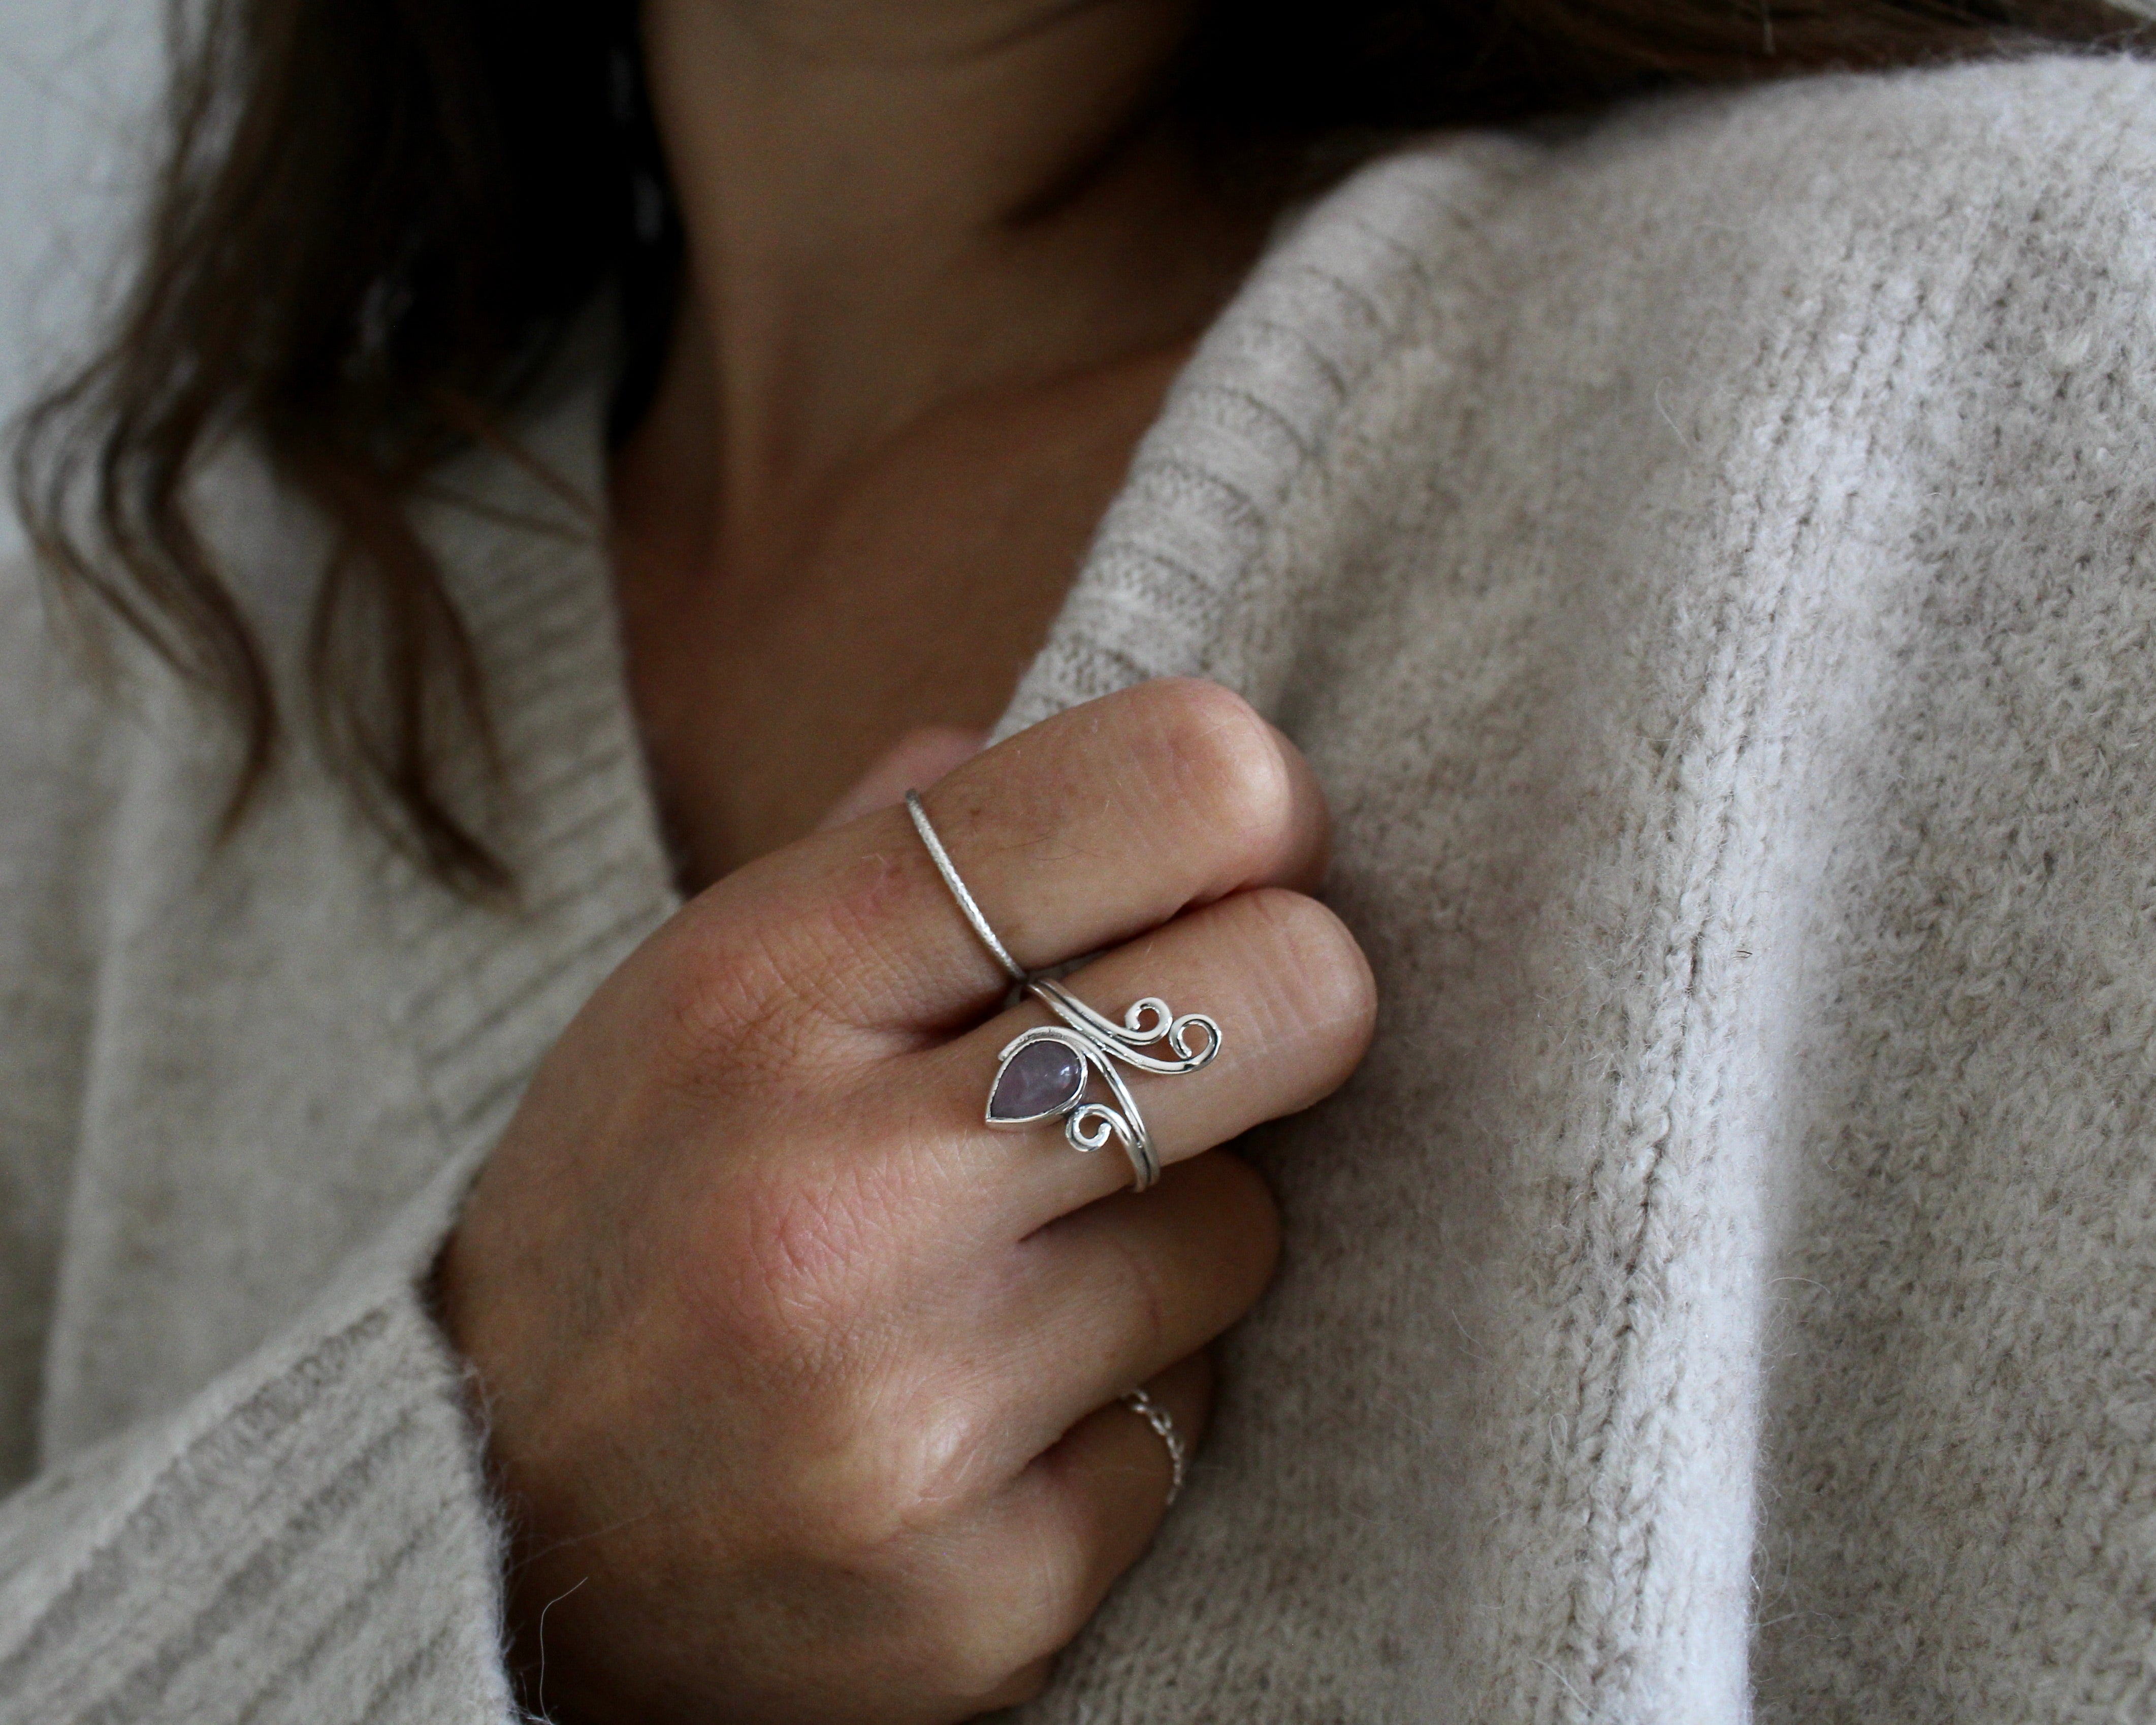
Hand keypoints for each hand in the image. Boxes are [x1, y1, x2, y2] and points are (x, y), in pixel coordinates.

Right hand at [435, 678, 1376, 1723]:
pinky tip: (982, 1412)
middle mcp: (840, 1192)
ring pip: (1250, 1230)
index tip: (1241, 859)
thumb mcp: (702, 982)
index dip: (1257, 805)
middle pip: (1293, 992)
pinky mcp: (983, 1593)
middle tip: (1204, 1040)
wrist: (476, 1529)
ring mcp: (912, 1407)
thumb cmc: (634, 1207)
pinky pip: (1192, 1425)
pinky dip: (1120, 1404)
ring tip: (1018, 1263)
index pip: (1168, 785)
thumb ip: (905, 841)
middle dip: (1286, 999)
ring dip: (1175, 1232)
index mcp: (766, 982)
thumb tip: (1151, 758)